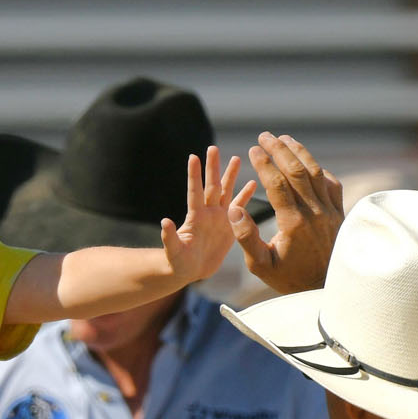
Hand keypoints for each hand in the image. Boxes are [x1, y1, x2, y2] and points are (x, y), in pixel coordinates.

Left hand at [161, 145, 252, 284]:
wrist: (190, 270)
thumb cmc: (177, 263)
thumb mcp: (173, 252)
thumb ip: (169, 238)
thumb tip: (164, 222)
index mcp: (195, 217)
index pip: (195, 191)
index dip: (194, 175)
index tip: (193, 156)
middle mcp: (207, 213)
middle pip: (212, 186)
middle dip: (213, 167)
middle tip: (213, 148)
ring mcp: (219, 217)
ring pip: (227, 192)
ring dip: (231, 176)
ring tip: (236, 157)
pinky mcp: (230, 225)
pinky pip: (240, 207)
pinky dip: (246, 196)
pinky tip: (253, 183)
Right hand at [227, 133, 343, 293]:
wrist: (327, 290)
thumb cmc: (290, 279)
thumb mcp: (261, 266)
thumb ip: (245, 238)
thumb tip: (233, 210)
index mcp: (293, 224)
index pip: (276, 184)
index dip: (263, 163)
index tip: (252, 149)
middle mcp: (315, 213)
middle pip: (297, 171)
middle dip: (279, 150)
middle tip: (264, 136)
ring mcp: (331, 212)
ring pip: (316, 173)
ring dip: (300, 153)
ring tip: (285, 139)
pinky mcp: (340, 215)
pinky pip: (332, 185)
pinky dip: (319, 170)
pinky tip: (309, 163)